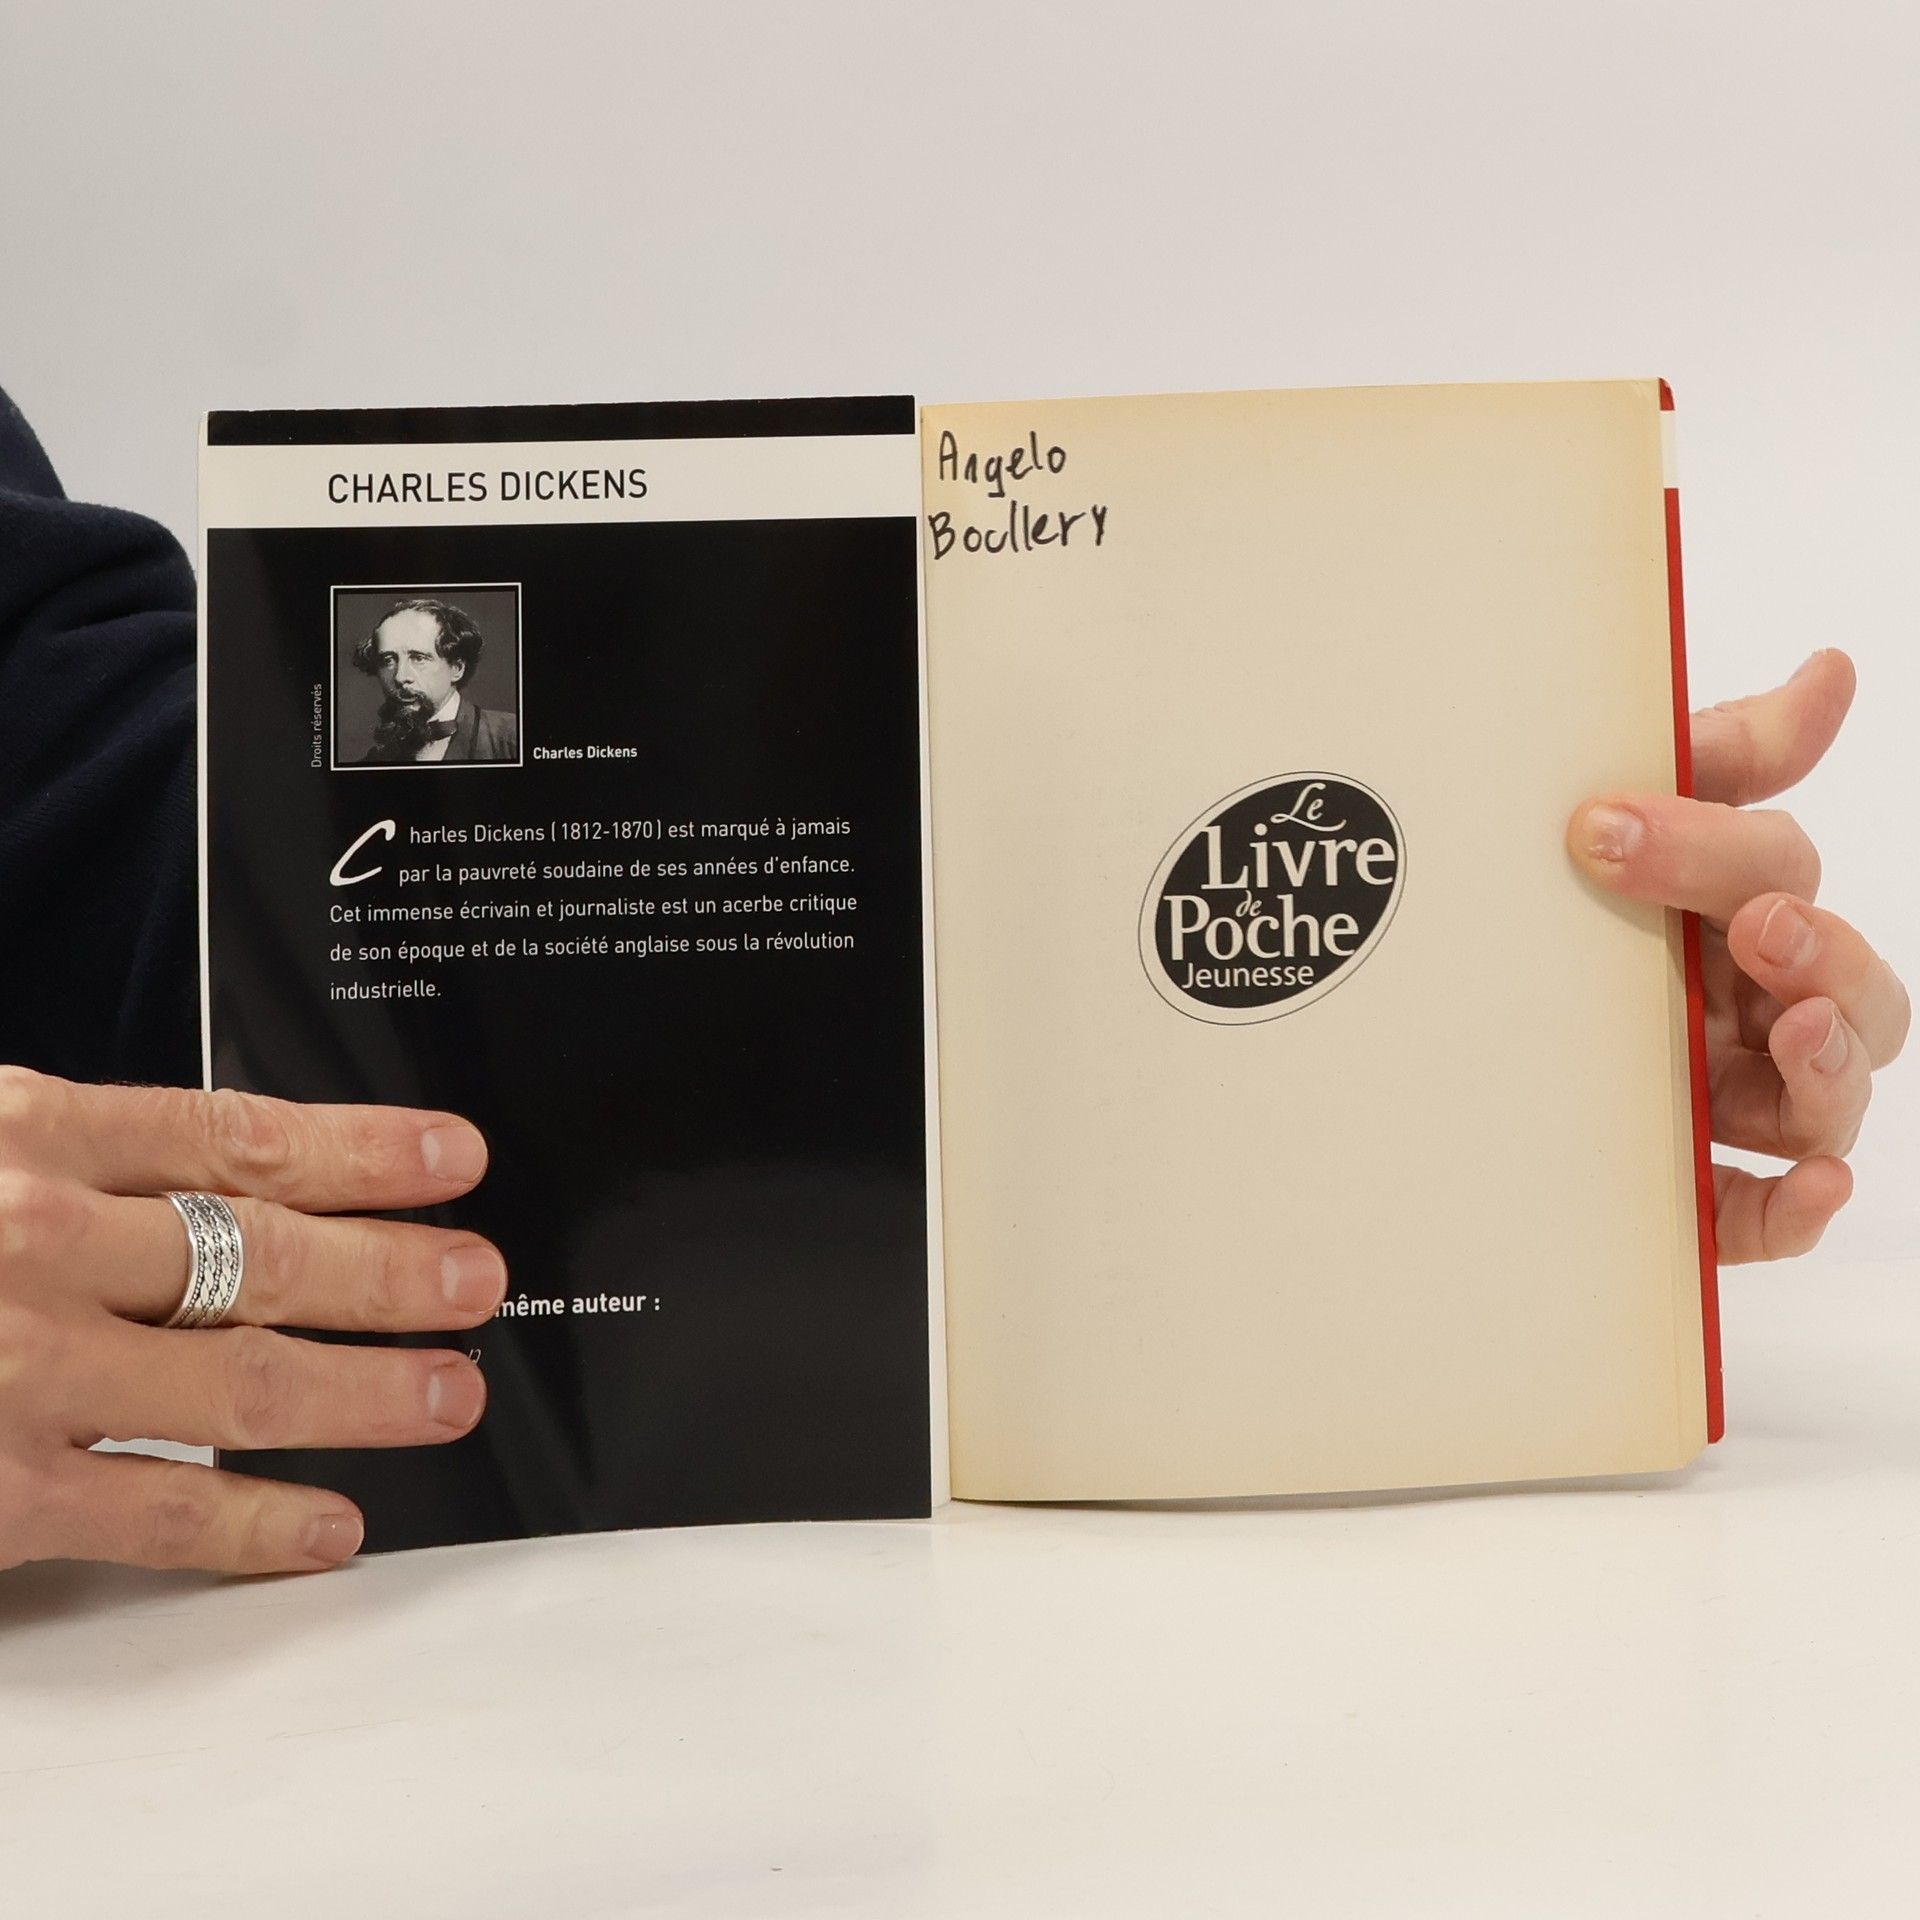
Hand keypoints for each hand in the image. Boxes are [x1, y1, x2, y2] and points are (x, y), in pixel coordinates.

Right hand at [0, 1071, 502, 1574]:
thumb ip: (74, 1165)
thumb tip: (209, 1182)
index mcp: (30, 1140)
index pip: (240, 1140)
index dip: (365, 1154)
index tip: (450, 1158)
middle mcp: (42, 1246)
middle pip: (266, 1254)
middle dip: (393, 1272)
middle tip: (476, 1279)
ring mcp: (26, 1370)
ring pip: (246, 1381)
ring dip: (367, 1393)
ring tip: (449, 1394)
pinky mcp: (2, 1492)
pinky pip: (162, 1508)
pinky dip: (259, 1522)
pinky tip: (329, 1524)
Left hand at [1568, 649, 1907, 1262]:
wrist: (1406, 1036)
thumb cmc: (1530, 908)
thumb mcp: (1601, 817)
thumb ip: (1715, 757)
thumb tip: (1834, 669)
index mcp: (1721, 912)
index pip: (1773, 871)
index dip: (1713, 849)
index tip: (1599, 827)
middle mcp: (1738, 1007)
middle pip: (1846, 987)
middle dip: (1822, 953)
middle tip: (1754, 931)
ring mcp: (1719, 1100)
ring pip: (1825, 1096)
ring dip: (1833, 1063)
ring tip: (1796, 1031)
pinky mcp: (1686, 1189)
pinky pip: (1761, 1212)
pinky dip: (1801, 1203)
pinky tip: (1814, 1183)